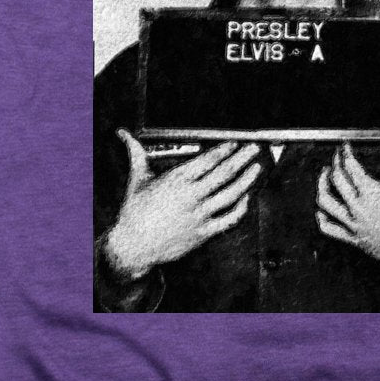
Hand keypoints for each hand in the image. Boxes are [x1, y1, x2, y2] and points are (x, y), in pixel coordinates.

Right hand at [101, 131, 260, 279]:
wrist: (132, 247)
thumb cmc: (133, 213)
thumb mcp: (136, 179)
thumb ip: (135, 153)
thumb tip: (123, 134)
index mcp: (176, 180)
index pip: (207, 160)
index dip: (224, 150)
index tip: (234, 143)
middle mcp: (190, 196)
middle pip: (224, 173)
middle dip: (242, 158)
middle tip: (253, 148)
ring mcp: (199, 216)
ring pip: (231, 195)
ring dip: (247, 180)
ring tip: (256, 168)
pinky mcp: (203, 233)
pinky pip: (228, 220)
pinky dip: (241, 209)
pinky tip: (246, 198)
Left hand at [316, 136, 379, 273]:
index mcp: (372, 192)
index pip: (350, 166)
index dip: (346, 153)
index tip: (345, 147)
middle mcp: (359, 208)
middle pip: (337, 180)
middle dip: (335, 164)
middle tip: (337, 158)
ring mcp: (355, 225)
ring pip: (327, 203)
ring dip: (322, 186)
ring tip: (325, 177)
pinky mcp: (355, 240)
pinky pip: (330, 229)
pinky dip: (322, 218)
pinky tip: (321, 211)